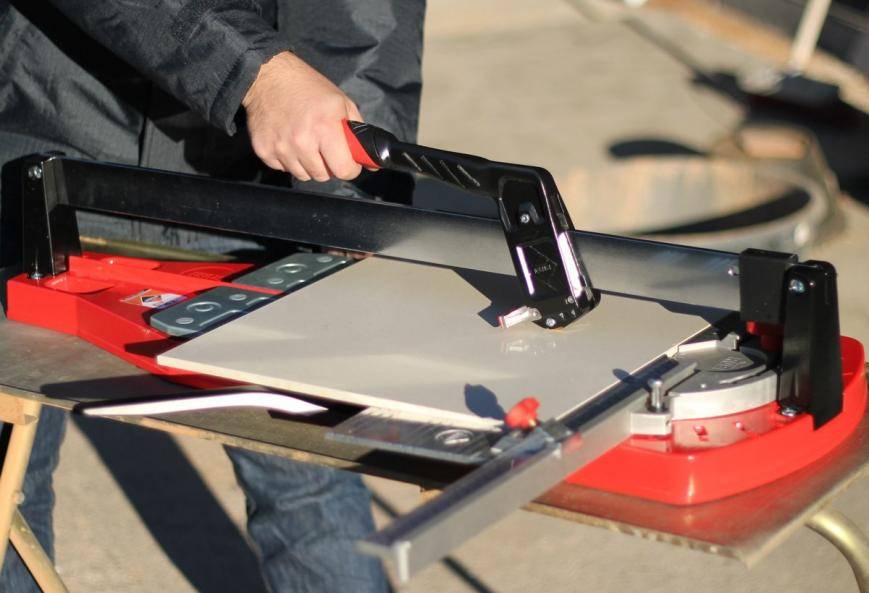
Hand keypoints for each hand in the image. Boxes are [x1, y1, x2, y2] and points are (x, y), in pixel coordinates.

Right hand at [243, 52, 362, 181]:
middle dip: (328, 166)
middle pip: (323, 176)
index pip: (344, 170)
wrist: (267, 76)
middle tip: (324, 148)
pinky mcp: (264, 151)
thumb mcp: (341, 102)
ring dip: (308, 164)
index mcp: (325, 128)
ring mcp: (281, 148)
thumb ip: (357, 133)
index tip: (347, 160)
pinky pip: (283, 169)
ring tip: (305, 142)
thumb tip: (371, 163)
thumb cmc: (308, 87)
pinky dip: (288, 160)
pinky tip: (288, 141)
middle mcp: (302, 141)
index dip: (350, 167)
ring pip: (303, 175)